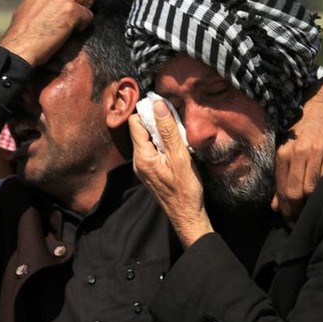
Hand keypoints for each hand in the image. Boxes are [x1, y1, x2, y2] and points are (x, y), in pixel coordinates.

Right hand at [0, 0, 94, 65]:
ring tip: (75, 21)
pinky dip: (83, 24)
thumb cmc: (23, 32)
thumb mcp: (29, 5)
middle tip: (76, 11)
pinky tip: (72, 31)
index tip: (67, 5)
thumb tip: (55, 2)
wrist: (21, 46)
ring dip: (85, 7)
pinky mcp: (71, 10)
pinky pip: (89, 14)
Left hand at [129, 101, 212, 247]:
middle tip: (175, 120)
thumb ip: (168, 131)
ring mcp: (143, 167)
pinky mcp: (150, 171)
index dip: (148, 112)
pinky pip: (152, 149)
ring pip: (147, 139)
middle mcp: (138, 161)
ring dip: (161, 133)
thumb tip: (158, 106)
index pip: (135, 122)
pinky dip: (163, 144)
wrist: (187, 215)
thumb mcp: (180, 157)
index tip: (166, 108)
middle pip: (140, 130)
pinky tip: (176, 147)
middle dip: (156, 122)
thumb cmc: (186, 189)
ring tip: (178, 134)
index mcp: (142, 156)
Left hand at [272, 80, 322, 220]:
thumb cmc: (302, 126)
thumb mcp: (285, 147)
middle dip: (295, 210)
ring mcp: (317, 151)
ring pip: (312, 188)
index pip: (282, 187)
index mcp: (283, 152)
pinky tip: (322, 197)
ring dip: (309, 204)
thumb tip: (274, 205)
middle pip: (296, 191)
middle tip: (296, 221)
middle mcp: (298, 152)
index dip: (284, 207)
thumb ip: (280, 175)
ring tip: (308, 213)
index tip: (286, 218)